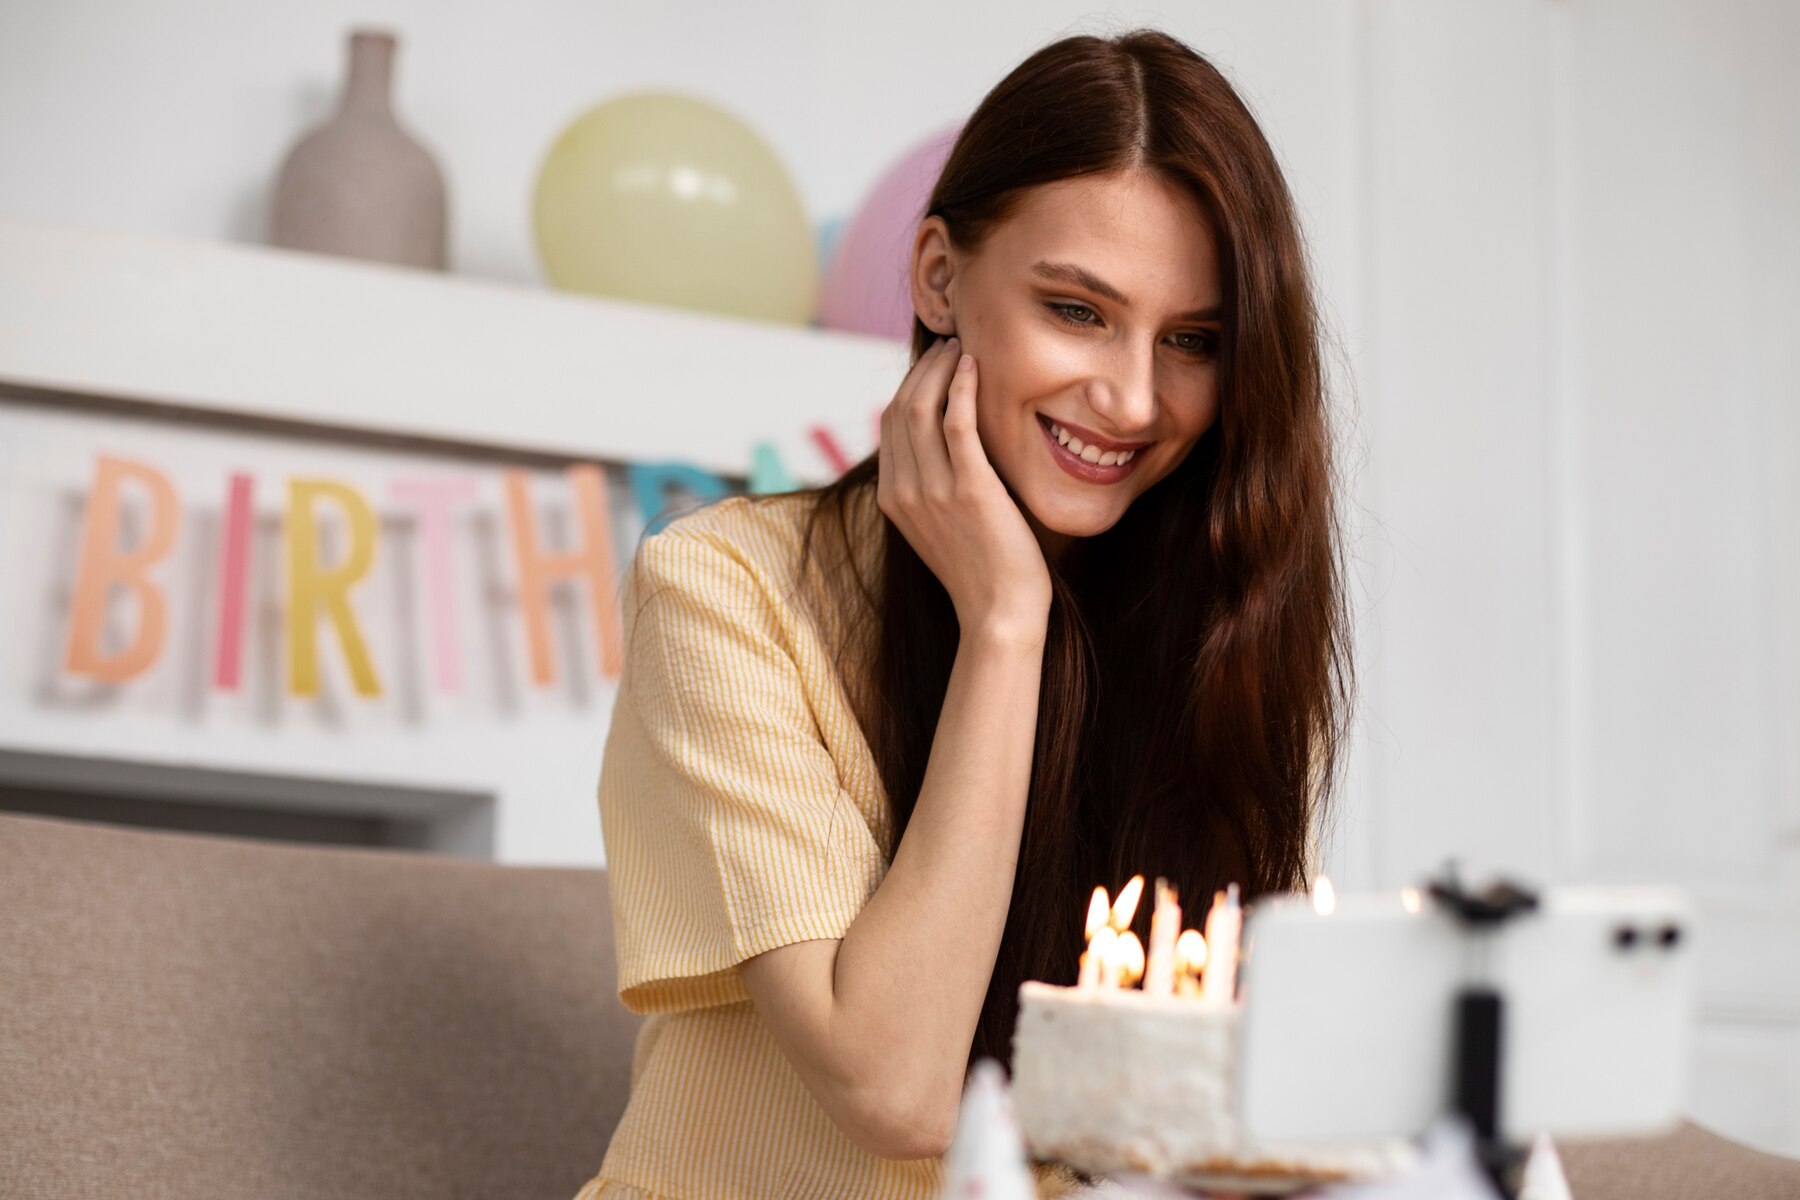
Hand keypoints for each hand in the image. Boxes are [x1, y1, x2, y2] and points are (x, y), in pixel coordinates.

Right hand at [877, 335, 1051, 645]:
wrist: (999, 613)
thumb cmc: (982, 570)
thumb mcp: (941, 526)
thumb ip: (933, 487)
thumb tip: (946, 446)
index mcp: (893, 498)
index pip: (889, 424)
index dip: (910, 385)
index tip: (935, 365)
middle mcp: (905, 491)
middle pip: (900, 408)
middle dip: (923, 369)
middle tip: (950, 346)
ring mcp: (934, 490)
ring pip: (922, 407)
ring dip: (941, 369)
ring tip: (963, 349)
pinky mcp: (970, 488)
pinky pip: (957, 422)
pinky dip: (962, 387)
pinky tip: (975, 367)